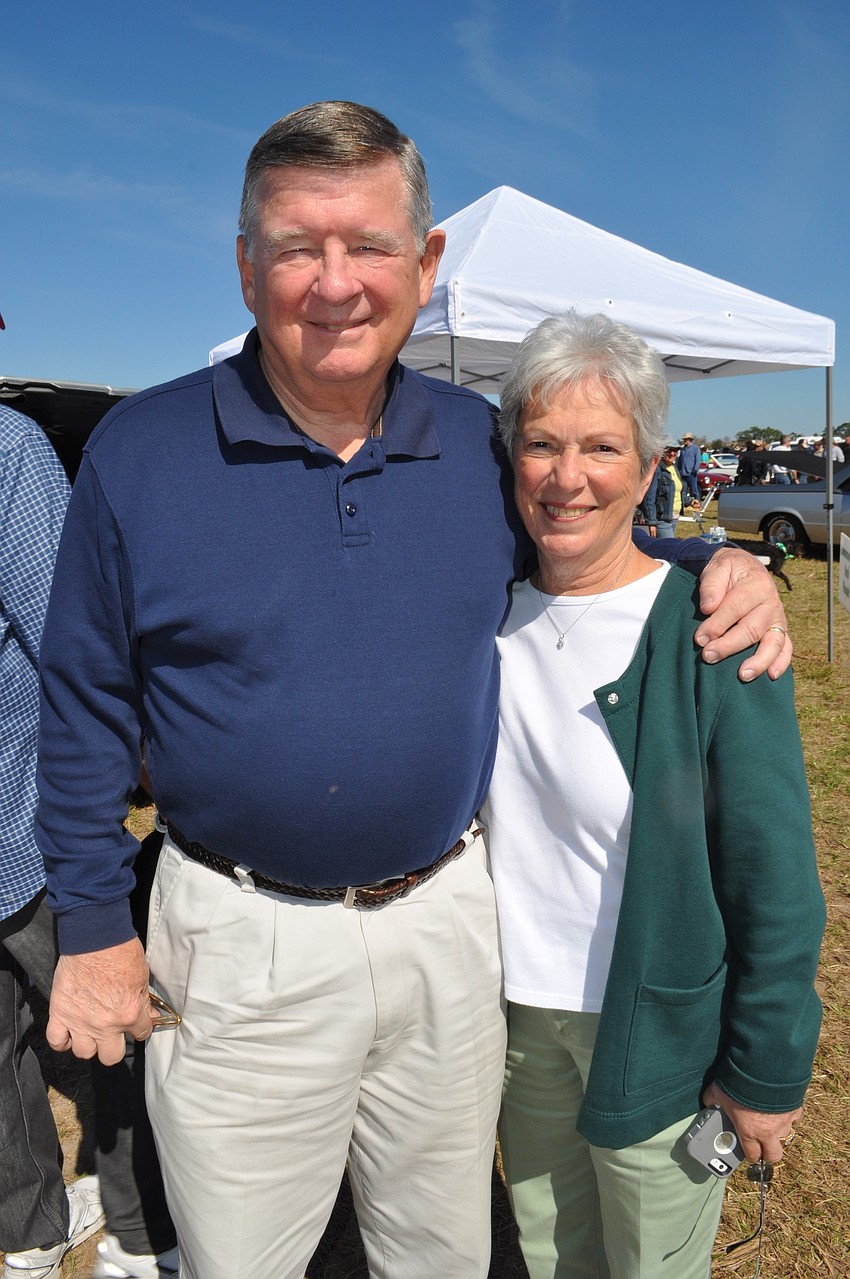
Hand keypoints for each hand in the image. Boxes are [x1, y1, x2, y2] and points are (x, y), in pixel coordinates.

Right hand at [47, 938, 151, 1064]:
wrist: (95, 937)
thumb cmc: (120, 952)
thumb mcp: (143, 977)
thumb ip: (144, 1002)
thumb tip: (148, 1015)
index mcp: (129, 1014)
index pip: (141, 1034)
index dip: (141, 1028)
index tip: (138, 1024)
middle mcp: (105, 1024)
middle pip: (111, 1056)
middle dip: (115, 1045)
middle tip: (115, 1033)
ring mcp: (80, 1022)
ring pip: (84, 1053)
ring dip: (89, 1044)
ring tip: (92, 1032)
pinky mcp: (60, 1014)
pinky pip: (56, 1041)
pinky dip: (62, 1041)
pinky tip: (70, 1034)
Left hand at [694, 546, 790, 680]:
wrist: (744, 568)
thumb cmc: (727, 571)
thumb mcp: (717, 567)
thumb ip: (712, 585)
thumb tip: (708, 607)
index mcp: (756, 585)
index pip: (735, 607)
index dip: (717, 624)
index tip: (700, 638)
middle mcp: (771, 603)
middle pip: (752, 628)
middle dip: (729, 645)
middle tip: (708, 656)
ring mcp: (778, 619)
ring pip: (773, 642)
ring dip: (758, 660)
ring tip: (742, 675)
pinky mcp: (779, 630)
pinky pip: (786, 648)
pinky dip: (782, 662)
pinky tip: (772, 676)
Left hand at [703, 1082, 801, 1164]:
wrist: (763, 1071)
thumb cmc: (739, 1084)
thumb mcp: (717, 1092)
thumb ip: (712, 1100)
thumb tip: (707, 1101)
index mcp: (748, 1132)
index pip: (752, 1155)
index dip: (751, 1155)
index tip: (750, 1152)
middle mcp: (768, 1132)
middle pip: (774, 1156)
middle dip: (769, 1153)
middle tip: (764, 1145)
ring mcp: (784, 1123)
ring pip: (785, 1137)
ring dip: (779, 1133)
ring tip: (771, 1124)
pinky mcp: (795, 1110)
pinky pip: (795, 1120)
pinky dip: (790, 1117)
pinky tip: (782, 1111)